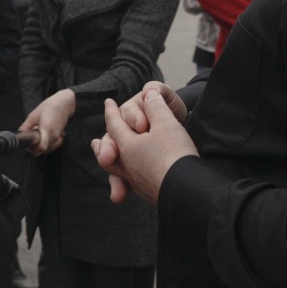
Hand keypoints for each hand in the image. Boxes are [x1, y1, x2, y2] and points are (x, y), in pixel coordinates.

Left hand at [20, 88, 75, 154]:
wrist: (64, 104)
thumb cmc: (50, 107)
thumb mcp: (34, 114)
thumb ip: (26, 125)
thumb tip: (20, 133)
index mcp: (46, 130)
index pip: (41, 147)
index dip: (33, 150)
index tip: (28, 145)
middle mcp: (53, 136)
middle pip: (43, 150)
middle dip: (36, 147)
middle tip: (32, 138)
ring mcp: (58, 137)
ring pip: (48, 149)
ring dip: (42, 145)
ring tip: (39, 135)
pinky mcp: (61, 136)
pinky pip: (53, 145)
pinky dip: (48, 144)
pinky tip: (45, 136)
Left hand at [92, 89, 197, 206]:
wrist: (189, 191)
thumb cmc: (175, 154)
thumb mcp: (166, 123)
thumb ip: (155, 106)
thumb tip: (148, 93)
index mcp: (127, 146)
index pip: (114, 124)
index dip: (110, 111)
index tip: (107, 102)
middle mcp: (127, 165)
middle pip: (107, 152)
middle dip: (103, 143)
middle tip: (96, 141)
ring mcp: (137, 182)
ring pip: (116, 170)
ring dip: (111, 162)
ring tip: (107, 161)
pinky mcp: (149, 194)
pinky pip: (131, 183)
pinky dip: (125, 177)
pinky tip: (132, 178)